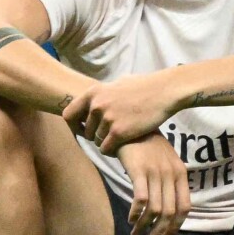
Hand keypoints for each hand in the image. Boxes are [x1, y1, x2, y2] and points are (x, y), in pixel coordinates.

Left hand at [63, 74, 180, 154]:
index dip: (74, 126)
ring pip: (96, 141)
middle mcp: (97, 105)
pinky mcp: (118, 132)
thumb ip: (104, 93)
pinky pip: (105, 149)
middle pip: (85, 131)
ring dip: (106, 143)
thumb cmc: (145, 86)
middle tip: (109, 136)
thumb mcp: (118, 84)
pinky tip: (121, 146)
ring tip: (119, 140)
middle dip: (95, 136)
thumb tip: (97, 99)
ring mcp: (107, 119)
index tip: (82, 131)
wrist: (164, 91)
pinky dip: (111, 151)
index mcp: (94, 93)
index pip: (69, 115)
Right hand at [115, 133, 191, 234]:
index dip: (176, 226)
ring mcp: (155, 172)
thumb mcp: (166, 162)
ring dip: (144, 226)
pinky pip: (140, 200)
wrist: (132, 126)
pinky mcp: (139, 171)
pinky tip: (130, 218)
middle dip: (159, 232)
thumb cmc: (148, 146)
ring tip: (136, 233)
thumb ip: (170, 183)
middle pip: (169, 213)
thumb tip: (168, 210)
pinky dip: (135, 213)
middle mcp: (171, 174)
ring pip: (154, 210)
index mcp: (181, 173)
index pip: (184, 207)